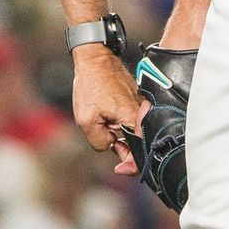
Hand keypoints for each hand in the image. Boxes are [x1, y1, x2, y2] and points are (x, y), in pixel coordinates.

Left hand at [70, 44, 146, 174]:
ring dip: (121, 134)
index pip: (140, 151)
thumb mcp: (87, 121)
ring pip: (134, 130)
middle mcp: (141, 112)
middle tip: (109, 143)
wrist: (95, 60)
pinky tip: (108, 116)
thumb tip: (111, 146)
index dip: (131, 165)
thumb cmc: (91, 86)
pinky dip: (122, 123)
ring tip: (104, 124)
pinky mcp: (135, 99)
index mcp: (132, 119)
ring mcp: (139, 105)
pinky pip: (132, 119)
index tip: (119, 169)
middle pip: (139, 142)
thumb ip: (100, 141)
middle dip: (124, 148)